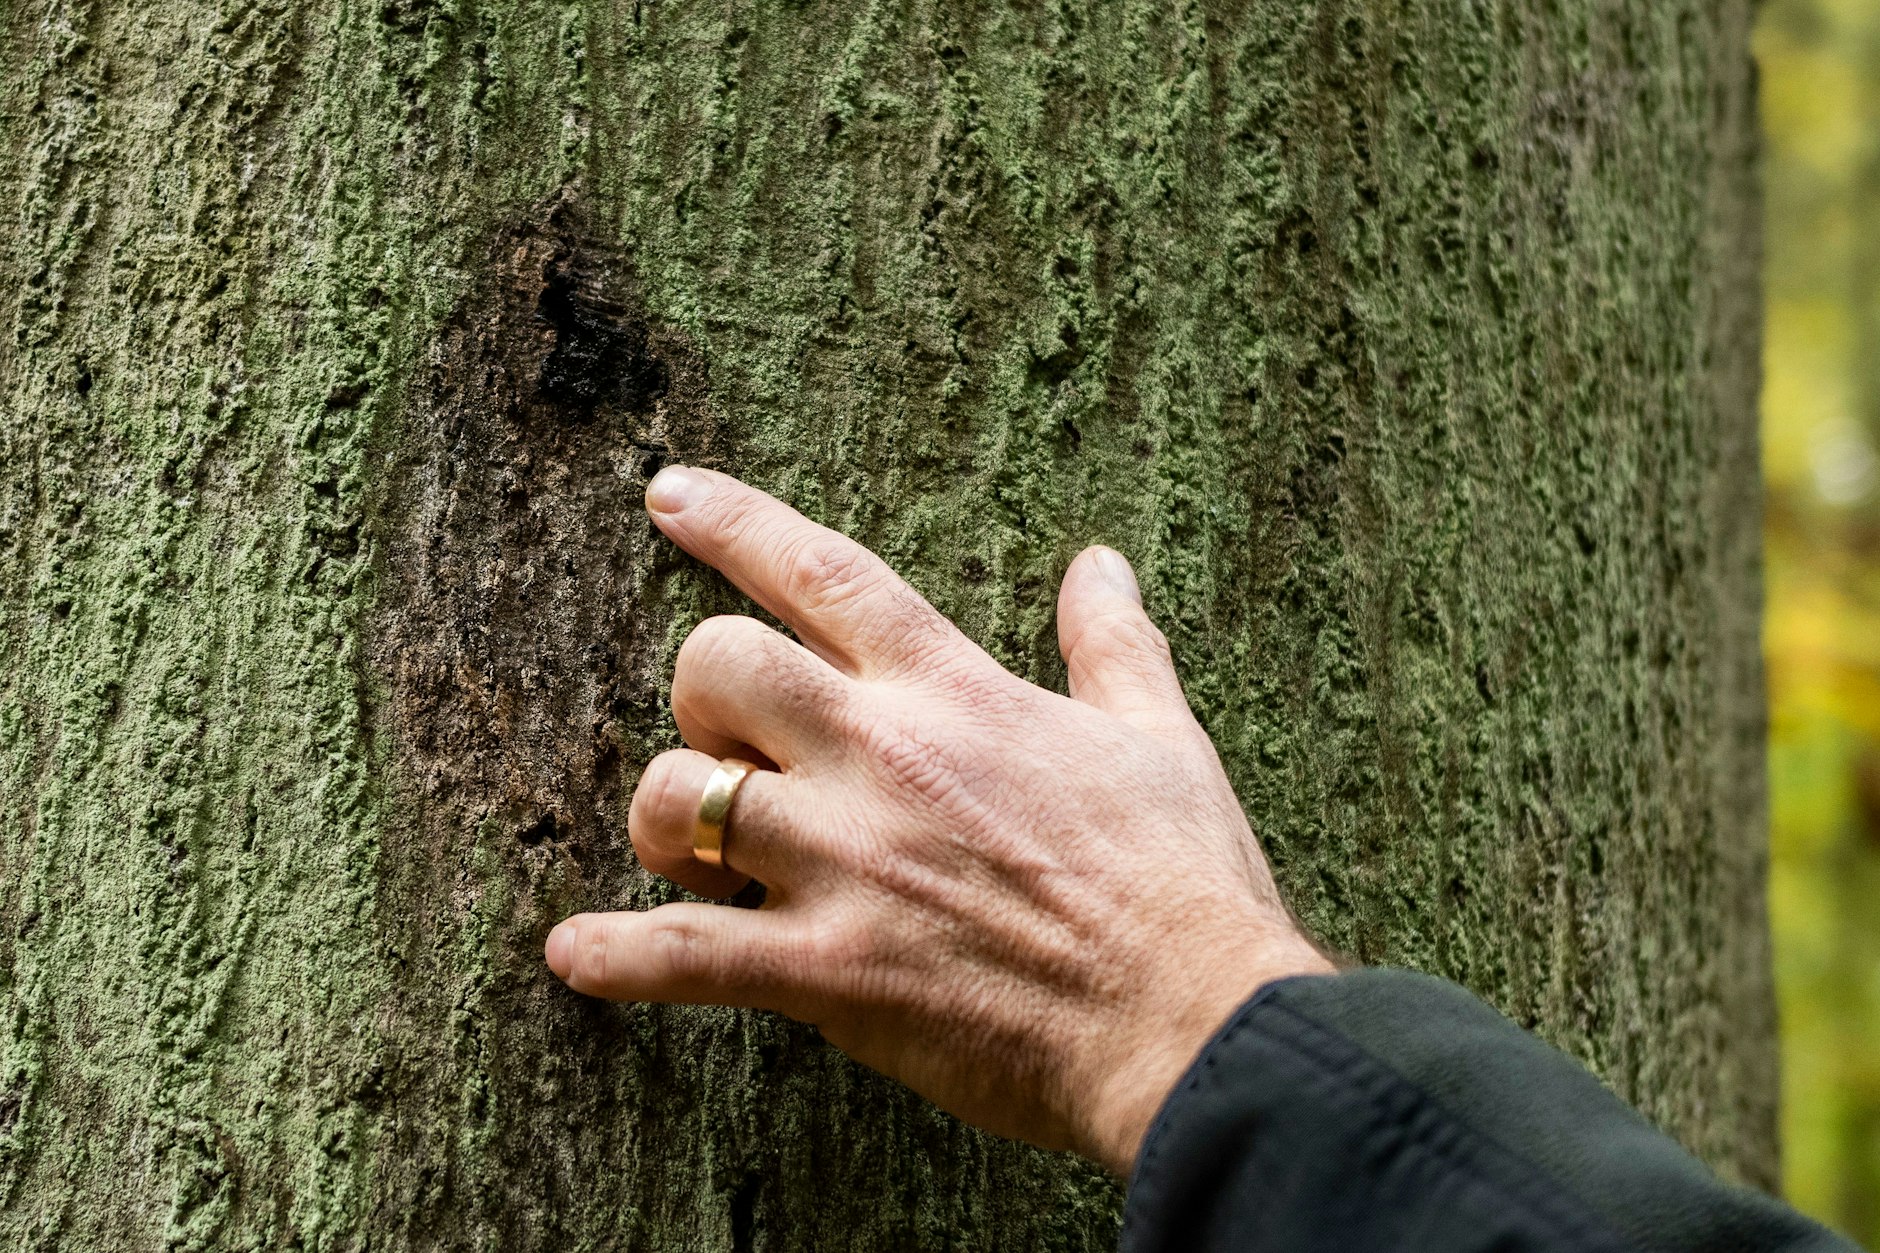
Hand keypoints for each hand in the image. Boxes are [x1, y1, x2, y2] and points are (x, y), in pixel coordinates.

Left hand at [544, 468, 1332, 1174]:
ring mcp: (846, 862)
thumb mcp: (1160, 732)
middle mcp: (882, 757)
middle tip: (733, 746)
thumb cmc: (1182, 878)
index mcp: (955, 692)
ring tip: (686, 852)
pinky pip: (682, 954)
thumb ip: (1113, 641)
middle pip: (717, 667)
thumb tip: (1102, 562)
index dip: (733, 522)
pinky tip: (573, 955)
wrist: (1190, 1019)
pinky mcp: (827, 970)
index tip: (667, 492)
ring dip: (661, 818)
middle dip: (698, 696)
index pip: (822, 573)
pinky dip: (615, 957)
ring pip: (678, 796)